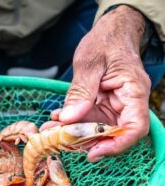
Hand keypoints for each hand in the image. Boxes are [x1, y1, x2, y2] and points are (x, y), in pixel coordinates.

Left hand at [42, 6, 150, 161]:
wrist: (110, 32)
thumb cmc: (105, 41)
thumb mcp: (90, 63)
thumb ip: (80, 92)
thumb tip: (68, 119)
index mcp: (133, 91)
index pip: (134, 127)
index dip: (116, 144)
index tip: (92, 153)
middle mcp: (127, 102)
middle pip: (113, 132)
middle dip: (86, 140)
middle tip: (61, 141)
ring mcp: (115, 104)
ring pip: (98, 127)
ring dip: (75, 132)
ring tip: (51, 131)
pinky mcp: (103, 103)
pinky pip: (90, 118)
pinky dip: (73, 121)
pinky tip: (56, 119)